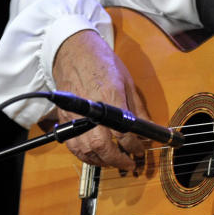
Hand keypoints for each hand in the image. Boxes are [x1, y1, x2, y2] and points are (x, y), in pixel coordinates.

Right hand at [52, 29, 147, 171]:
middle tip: (129, 163)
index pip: (124, 132)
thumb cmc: (102, 63)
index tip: (140, 150)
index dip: (134, 146)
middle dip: (118, 159)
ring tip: (114, 162)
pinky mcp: (64, 117)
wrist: (74, 51)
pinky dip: (85, 156)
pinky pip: (73, 145)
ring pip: (86, 150)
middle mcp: (91, 109)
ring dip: (102, 161)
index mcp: (110, 97)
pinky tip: (95, 156)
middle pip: (102, 146)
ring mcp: (75, 114)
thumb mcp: (127, 81)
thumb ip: (137, 108)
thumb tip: (149, 127)